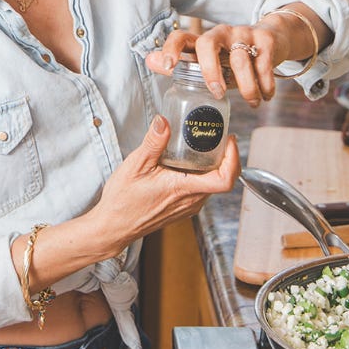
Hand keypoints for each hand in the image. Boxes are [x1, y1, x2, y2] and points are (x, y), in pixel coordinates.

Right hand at [89, 115, 239, 257]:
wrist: (114, 227)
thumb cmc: (123, 201)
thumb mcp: (136, 165)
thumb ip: (153, 142)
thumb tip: (164, 121)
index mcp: (184, 189)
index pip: (225, 180)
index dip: (234, 158)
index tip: (230, 140)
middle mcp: (191, 201)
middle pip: (223, 178)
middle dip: (225, 155)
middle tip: (218, 134)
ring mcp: (189, 207)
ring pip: (212, 184)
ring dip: (214, 165)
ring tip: (204, 144)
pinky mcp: (183, 209)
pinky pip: (202, 190)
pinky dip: (202, 174)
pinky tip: (188, 162)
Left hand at [145, 20, 295, 107]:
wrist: (274, 39)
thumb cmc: (234, 58)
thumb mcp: (211, 65)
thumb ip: (183, 66)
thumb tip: (149, 60)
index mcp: (204, 41)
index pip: (181, 36)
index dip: (172, 48)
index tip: (169, 66)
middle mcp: (221, 33)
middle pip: (207, 42)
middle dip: (210, 69)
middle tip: (218, 93)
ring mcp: (243, 34)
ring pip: (240, 58)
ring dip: (247, 86)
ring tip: (252, 102)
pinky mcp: (265, 39)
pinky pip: (263, 64)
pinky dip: (265, 84)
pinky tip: (266, 96)